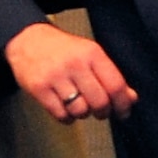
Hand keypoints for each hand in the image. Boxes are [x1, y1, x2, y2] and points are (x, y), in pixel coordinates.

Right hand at [3, 22, 135, 121]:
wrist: (27, 40)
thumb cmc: (62, 50)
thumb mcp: (89, 55)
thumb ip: (110, 76)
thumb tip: (130, 98)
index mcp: (91, 53)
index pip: (115, 85)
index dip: (123, 103)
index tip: (124, 112)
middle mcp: (74, 64)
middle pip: (99, 101)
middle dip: (103, 112)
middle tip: (100, 112)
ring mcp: (55, 77)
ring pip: (80, 110)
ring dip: (83, 114)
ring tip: (79, 105)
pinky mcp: (39, 89)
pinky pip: (61, 114)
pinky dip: (67, 117)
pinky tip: (65, 108)